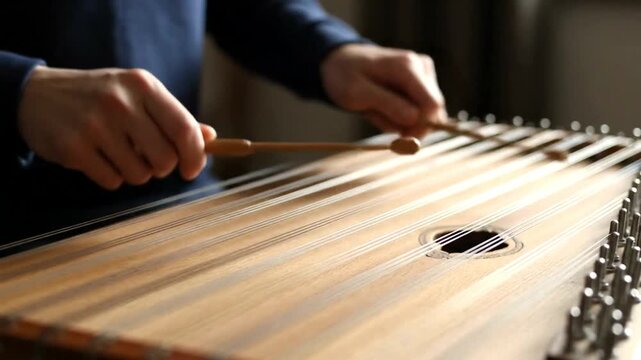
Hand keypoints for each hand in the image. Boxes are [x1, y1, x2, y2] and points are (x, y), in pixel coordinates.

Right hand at [18, 67, 216, 189]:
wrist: (38, 95)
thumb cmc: (101, 97)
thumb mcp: (138, 95)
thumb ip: (174, 116)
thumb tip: (210, 138)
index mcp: (143, 86)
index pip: (185, 129)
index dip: (196, 156)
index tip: (192, 170)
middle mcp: (120, 102)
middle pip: (165, 159)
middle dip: (161, 167)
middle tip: (147, 157)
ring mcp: (95, 125)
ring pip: (140, 175)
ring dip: (135, 172)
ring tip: (118, 152)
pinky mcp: (74, 148)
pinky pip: (113, 182)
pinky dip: (110, 177)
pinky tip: (97, 157)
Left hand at [321, 44, 446, 137]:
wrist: (343, 62)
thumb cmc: (346, 76)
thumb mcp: (356, 93)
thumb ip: (387, 104)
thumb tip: (415, 118)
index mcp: (408, 66)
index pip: (432, 105)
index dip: (421, 127)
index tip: (400, 137)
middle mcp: (422, 67)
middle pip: (431, 113)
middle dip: (406, 124)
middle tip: (377, 116)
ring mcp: (424, 75)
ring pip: (424, 116)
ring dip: (399, 122)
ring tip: (377, 109)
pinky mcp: (422, 85)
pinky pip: (419, 113)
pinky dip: (400, 118)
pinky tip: (385, 109)